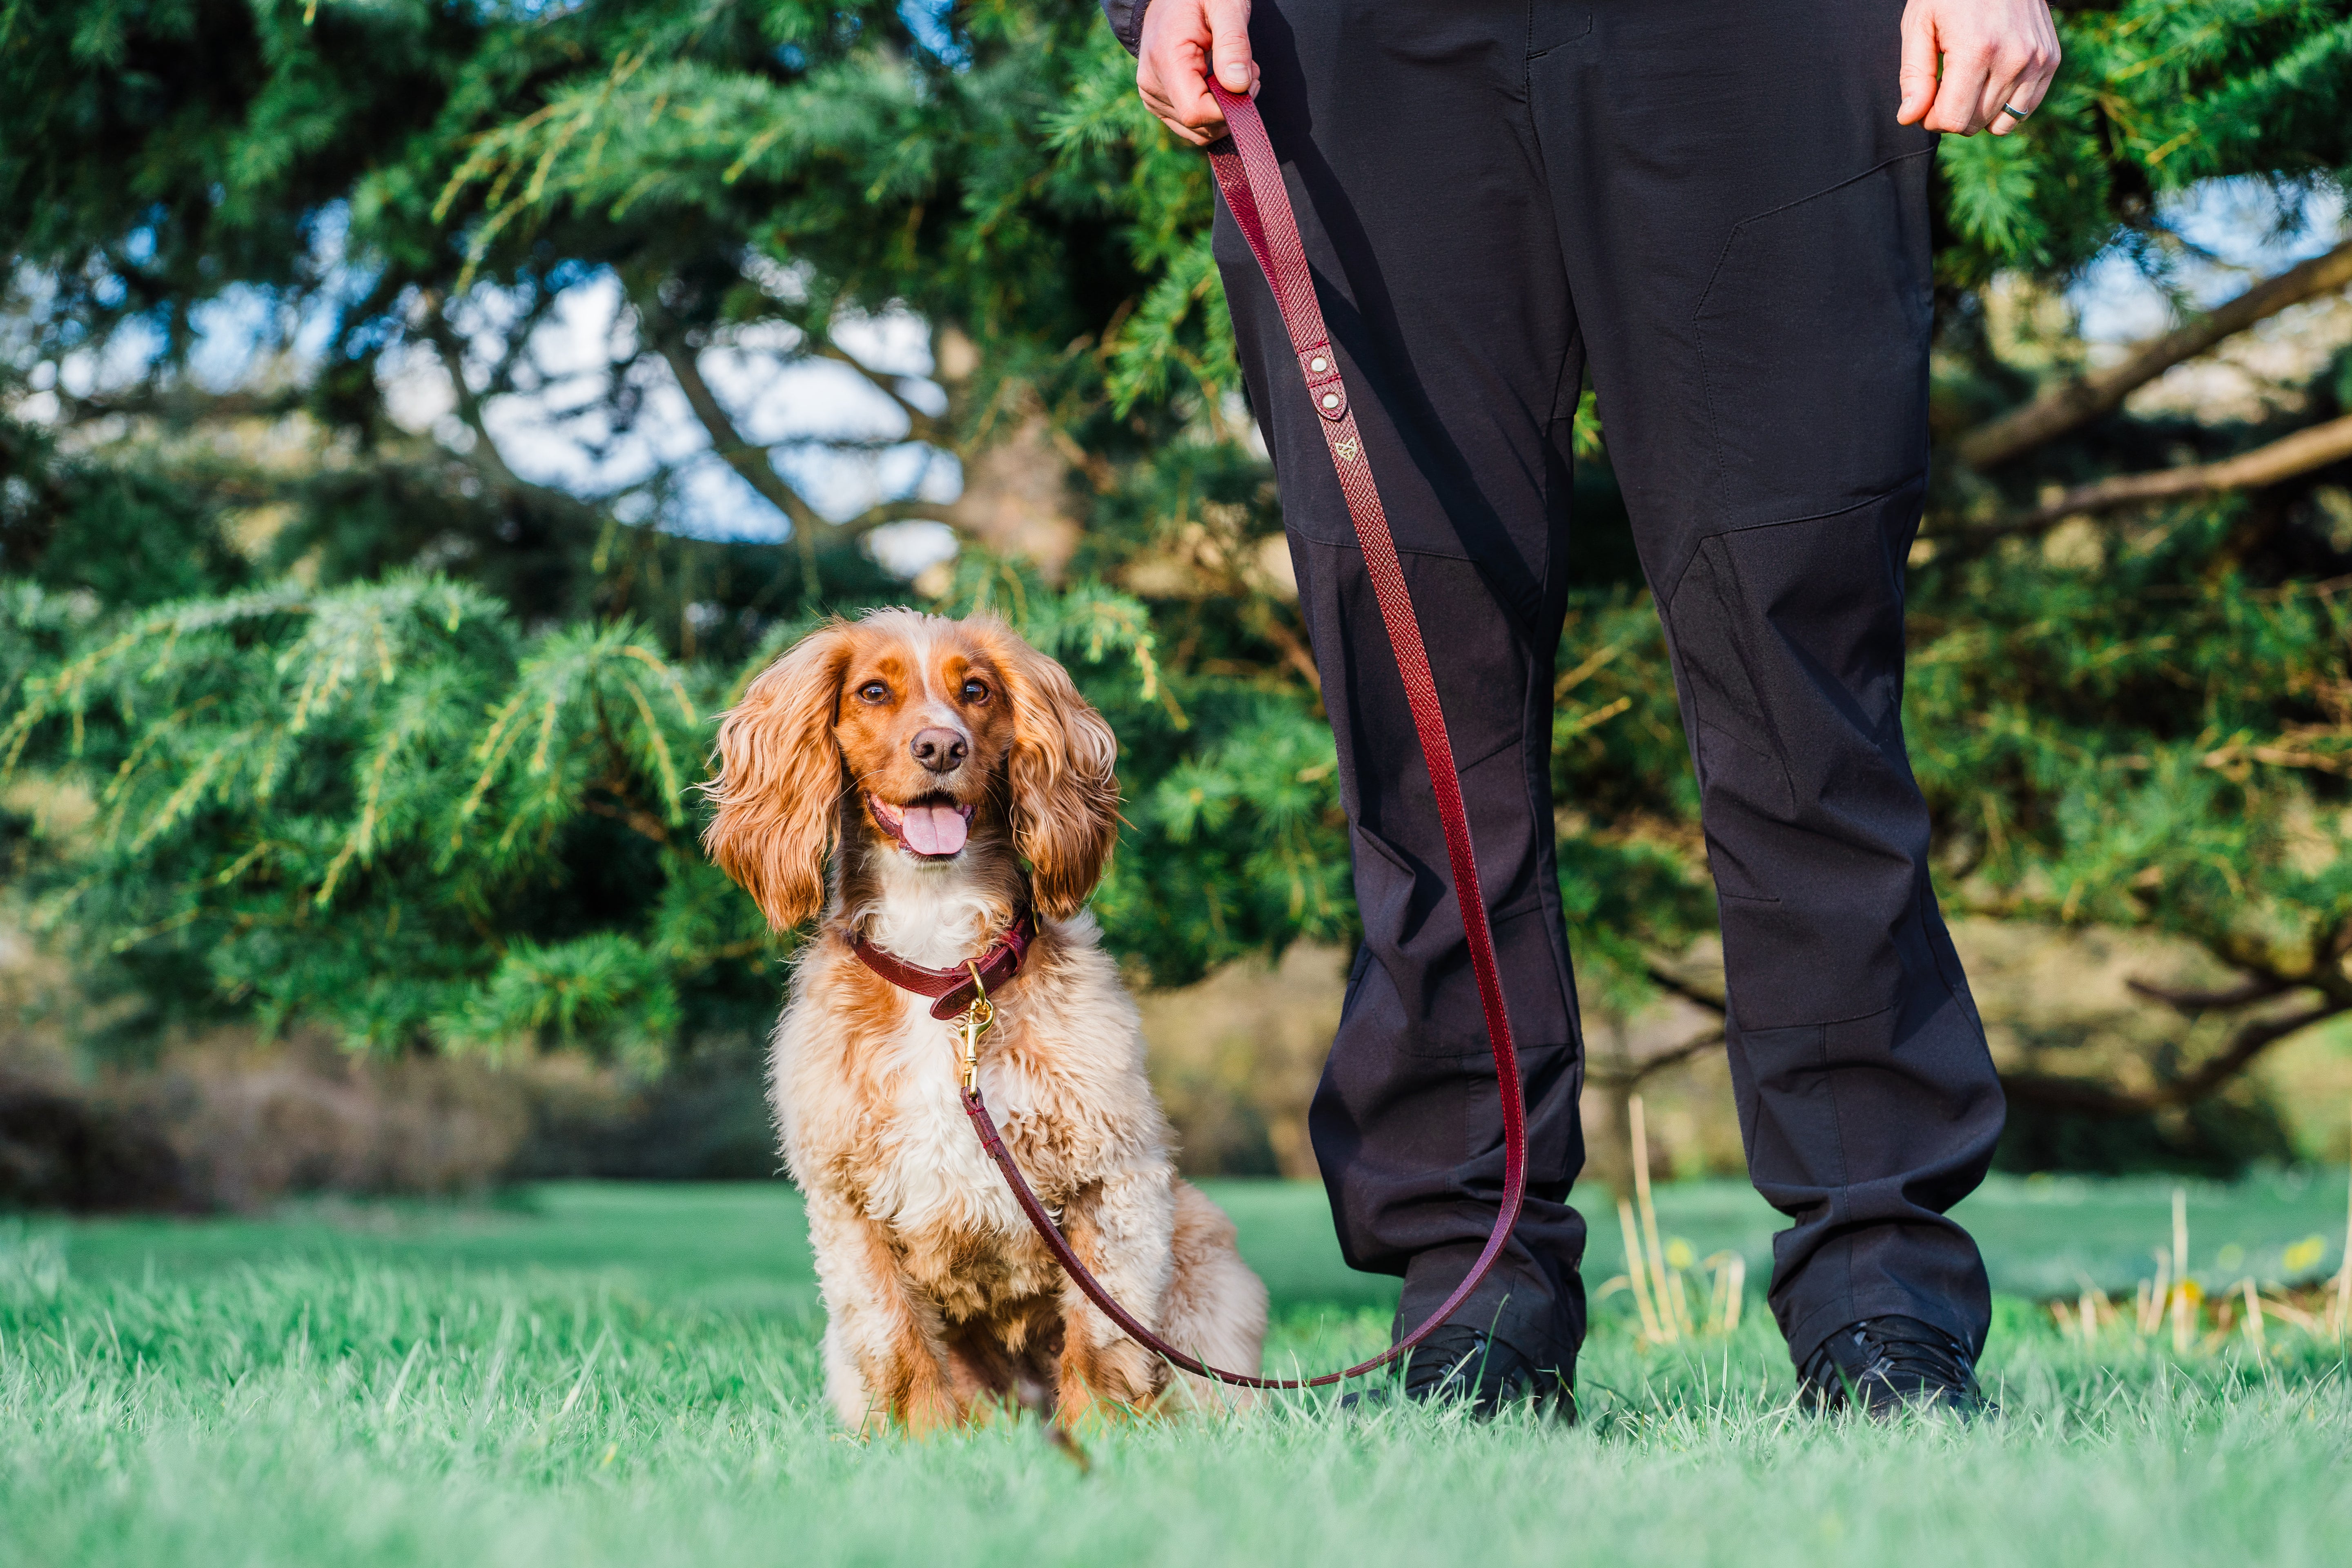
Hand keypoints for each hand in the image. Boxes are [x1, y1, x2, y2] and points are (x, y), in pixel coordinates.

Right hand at [1136, 0, 1255, 146]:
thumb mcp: (1225, 5)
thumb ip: (1233, 43)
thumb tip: (1238, 86)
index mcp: (1166, 61)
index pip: (1197, 113)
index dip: (1230, 109)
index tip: (1249, 81)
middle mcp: (1152, 85)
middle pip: (1200, 126)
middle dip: (1232, 107)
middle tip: (1246, 69)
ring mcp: (1152, 97)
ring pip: (1198, 132)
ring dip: (1224, 110)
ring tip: (1231, 71)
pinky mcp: (1158, 103)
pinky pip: (1191, 126)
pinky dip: (1212, 111)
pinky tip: (1217, 81)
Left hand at [1897, 0, 2060, 135]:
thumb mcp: (1920, 24)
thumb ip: (1914, 76)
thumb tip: (1909, 118)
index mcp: (1976, 50)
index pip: (1952, 119)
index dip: (1931, 119)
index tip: (1925, 102)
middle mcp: (2013, 58)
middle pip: (1974, 123)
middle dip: (1952, 115)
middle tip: (1944, 89)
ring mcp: (2037, 60)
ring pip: (2001, 123)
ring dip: (1978, 114)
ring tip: (1967, 85)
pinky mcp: (2051, 60)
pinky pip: (2024, 110)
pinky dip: (2004, 107)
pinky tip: (1989, 84)